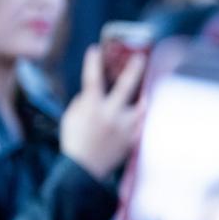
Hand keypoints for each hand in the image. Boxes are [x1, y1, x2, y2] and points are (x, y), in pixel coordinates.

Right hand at [60, 45, 145, 180]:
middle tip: (140, 57)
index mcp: (92, 109)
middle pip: (125, 87)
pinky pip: (144, 124)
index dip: (93, 64)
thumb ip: (83, 102)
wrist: (83, 169)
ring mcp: (124, 128)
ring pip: (142, 107)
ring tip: (147, 91)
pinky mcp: (132, 139)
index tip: (95, 49)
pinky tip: (147, 112)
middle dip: (133, 70)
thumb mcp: (71, 118)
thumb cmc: (75, 141)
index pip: (92, 80)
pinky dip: (145, 118)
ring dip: (144, 98)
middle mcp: (111, 115)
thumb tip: (94, 92)